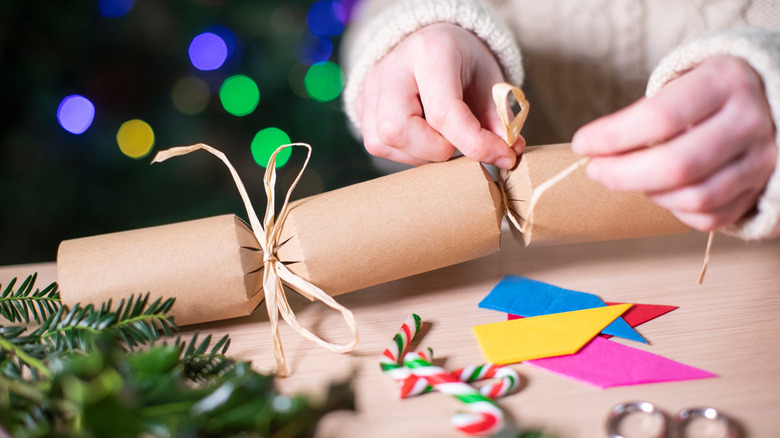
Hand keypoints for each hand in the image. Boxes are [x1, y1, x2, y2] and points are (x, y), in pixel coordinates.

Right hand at [356, 23, 523, 168]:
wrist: (433, 41)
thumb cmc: (464, 63)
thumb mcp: (491, 83)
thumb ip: (498, 119)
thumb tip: (505, 156)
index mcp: (430, 52)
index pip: (444, 113)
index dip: (475, 144)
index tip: (502, 156)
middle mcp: (392, 67)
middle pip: (398, 130)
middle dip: (436, 150)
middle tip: (458, 142)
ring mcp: (371, 86)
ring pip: (383, 142)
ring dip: (421, 154)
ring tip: (442, 139)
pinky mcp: (360, 104)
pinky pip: (377, 143)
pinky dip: (406, 152)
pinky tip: (423, 138)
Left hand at [572, 55, 776, 230]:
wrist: (772, 96)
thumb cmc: (710, 91)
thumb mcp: (683, 81)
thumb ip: (644, 114)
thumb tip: (594, 149)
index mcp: (723, 82)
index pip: (658, 117)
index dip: (612, 137)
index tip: (582, 144)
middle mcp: (748, 120)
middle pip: (676, 165)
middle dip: (622, 174)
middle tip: (596, 170)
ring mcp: (761, 158)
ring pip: (694, 197)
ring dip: (648, 194)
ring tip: (629, 178)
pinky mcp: (762, 188)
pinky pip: (712, 217)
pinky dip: (676, 211)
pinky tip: (661, 193)